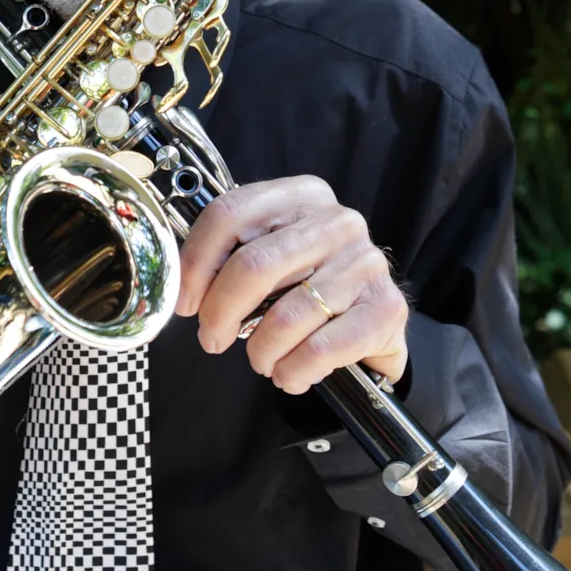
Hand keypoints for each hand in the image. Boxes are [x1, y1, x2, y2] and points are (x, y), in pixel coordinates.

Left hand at [175, 176, 407, 392]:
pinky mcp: (386, 307)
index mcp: (299, 196)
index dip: (196, 263)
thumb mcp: (271, 255)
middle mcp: (337, 221)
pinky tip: (290, 374)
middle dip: (221, 312)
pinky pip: (321, 348)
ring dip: (261, 351)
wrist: (374, 322)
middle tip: (213, 339)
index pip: (229, 214)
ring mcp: (366, 262)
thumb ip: (230, 257)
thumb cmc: (309, 286)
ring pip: (287, 315)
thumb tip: (184, 289)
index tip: (186, 302)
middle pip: (254, 265)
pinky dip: (294, 371)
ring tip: (261, 361)